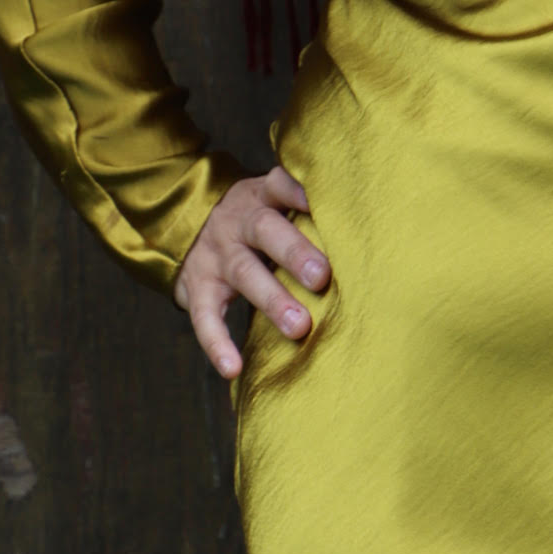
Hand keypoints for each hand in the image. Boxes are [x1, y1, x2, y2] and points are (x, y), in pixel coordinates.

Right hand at [174, 165, 329, 378]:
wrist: (186, 225)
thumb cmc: (253, 220)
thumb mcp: (270, 202)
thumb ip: (303, 212)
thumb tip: (366, 230)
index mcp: (261, 197)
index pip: (279, 185)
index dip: (298, 191)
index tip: (321, 201)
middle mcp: (238, 221)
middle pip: (266, 230)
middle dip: (294, 252)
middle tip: (322, 276)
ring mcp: (216, 255)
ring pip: (244, 273)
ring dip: (272, 300)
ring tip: (299, 327)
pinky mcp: (197, 288)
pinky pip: (204, 317)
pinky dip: (217, 344)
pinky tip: (233, 368)